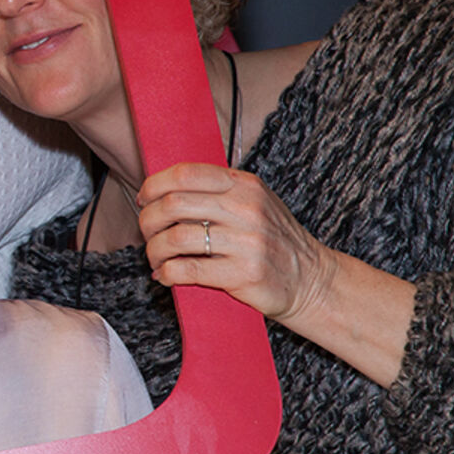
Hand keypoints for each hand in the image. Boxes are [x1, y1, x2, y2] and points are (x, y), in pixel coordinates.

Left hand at [138, 162, 413, 386]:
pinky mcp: (243, 274)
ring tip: (155, 258)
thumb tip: (162, 188)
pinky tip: (165, 275)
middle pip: (173, 205)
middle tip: (147, 233)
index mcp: (244, 185)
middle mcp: (246, 209)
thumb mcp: (253, 202)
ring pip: (176, 238)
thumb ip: (217, 191)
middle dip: (148, 221)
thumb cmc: (271, 240)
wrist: (310, 280)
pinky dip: (167, 273)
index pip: (186, 174)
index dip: (154, 185)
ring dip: (154, 250)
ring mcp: (246, 242)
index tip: (143, 199)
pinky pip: (188, 270)